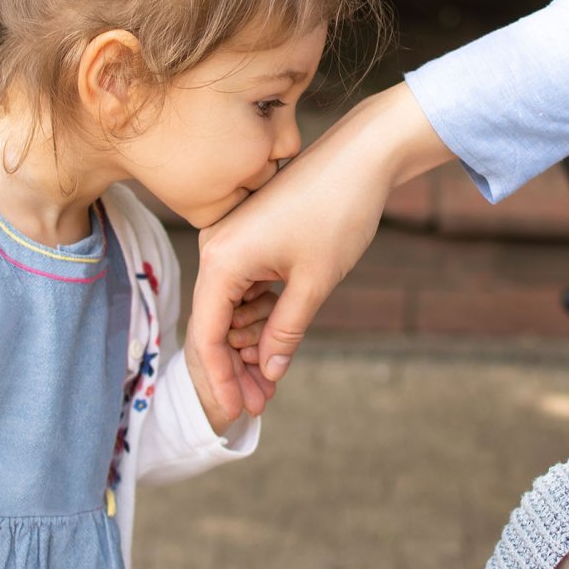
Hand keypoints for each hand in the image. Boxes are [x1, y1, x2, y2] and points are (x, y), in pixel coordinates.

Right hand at [191, 83, 453, 419]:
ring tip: (271, 379)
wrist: (362, 155)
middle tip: (260, 404)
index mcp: (222, 259)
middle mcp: (216, 248)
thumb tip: (267, 373)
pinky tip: (275, 340)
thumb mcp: (313, 283)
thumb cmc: (339, 212)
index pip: (207, 336)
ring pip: (229, 308)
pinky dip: (258, 315)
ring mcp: (232, 240)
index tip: (240, 413)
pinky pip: (243, 287)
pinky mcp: (250, 236)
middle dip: (235, 368)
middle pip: (213, 325)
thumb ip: (285, 332)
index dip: (220, 380)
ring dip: (249, 344)